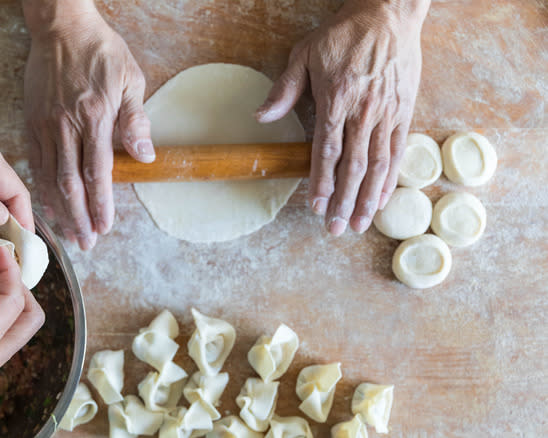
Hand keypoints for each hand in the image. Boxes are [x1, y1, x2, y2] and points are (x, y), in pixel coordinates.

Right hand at [23, 4, 153, 249]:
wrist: (62, 28)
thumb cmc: (101, 52)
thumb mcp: (131, 80)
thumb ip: (135, 121)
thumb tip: (145, 157)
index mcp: (95, 117)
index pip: (98, 172)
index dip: (101, 204)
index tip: (104, 228)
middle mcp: (67, 125)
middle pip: (71, 182)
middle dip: (79, 217)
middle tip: (86, 244)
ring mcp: (46, 124)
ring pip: (49, 177)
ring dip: (59, 209)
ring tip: (68, 235)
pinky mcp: (31, 121)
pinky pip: (34, 161)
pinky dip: (40, 187)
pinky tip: (46, 205)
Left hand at [256, 0, 429, 234]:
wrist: (388, 14)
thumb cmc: (343, 34)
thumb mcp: (304, 54)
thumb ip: (284, 90)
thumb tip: (261, 117)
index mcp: (336, 100)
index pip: (326, 151)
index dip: (320, 182)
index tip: (315, 206)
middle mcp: (363, 112)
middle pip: (353, 166)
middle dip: (344, 201)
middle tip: (336, 228)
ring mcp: (387, 114)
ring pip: (377, 165)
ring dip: (368, 197)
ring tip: (360, 223)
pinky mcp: (404, 112)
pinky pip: (398, 151)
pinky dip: (391, 177)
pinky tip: (383, 198)